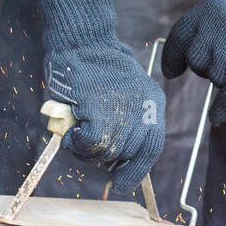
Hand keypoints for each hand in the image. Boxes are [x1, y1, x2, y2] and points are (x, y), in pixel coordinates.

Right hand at [19, 0, 164, 191]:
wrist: (82, 41)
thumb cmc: (96, 69)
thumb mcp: (124, 93)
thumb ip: (124, 123)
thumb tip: (113, 166)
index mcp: (154, 104)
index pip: (151, 148)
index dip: (136, 170)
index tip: (120, 184)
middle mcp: (144, 110)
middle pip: (126, 154)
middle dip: (104, 156)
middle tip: (86, 142)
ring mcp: (123, 112)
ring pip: (106, 152)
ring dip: (86, 149)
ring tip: (76, 129)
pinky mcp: (99, 111)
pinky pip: (90, 144)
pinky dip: (77, 143)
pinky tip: (71, 131)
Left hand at [163, 0, 225, 123]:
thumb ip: (205, 26)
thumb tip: (177, 64)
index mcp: (206, 9)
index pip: (178, 38)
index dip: (173, 56)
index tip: (171, 71)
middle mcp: (213, 30)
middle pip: (197, 62)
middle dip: (213, 62)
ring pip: (217, 78)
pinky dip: (221, 109)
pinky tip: (214, 118)